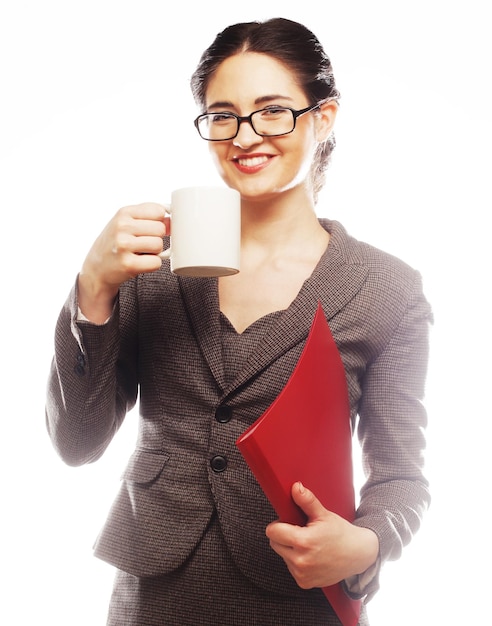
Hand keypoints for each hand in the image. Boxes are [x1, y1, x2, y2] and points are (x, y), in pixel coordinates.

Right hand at [78, 203, 166, 322]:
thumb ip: (148, 217)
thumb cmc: (115, 243)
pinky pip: (156, 262)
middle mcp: (122, 227)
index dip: (159, 222)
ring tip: (140, 253)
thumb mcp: (126, 223)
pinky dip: (152, 265)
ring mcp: (124, 245)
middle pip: (161, 229)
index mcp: (124, 213)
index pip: (159, 211)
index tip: (150, 229)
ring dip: (155, 252)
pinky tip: (140, 263)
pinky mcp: (128, 264)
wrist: (96, 268)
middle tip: (143, 244)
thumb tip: (172, 219)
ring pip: (159, 245)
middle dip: (157, 238)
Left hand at [265, 482, 378, 588]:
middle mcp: (301, 561)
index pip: (272, 532)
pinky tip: (311, 555)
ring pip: (282, 555)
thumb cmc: (341, 533)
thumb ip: (307, 501)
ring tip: (309, 544)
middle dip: (283, 536)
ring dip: (290, 549)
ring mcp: (302, 574)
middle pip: (275, 543)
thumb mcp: (323, 514)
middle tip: (300, 531)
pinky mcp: (304, 583)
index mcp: (304, 542)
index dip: (278, 524)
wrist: (358, 555)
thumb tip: (296, 488)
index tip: (288, 522)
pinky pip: (291, 568)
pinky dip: (297, 561)